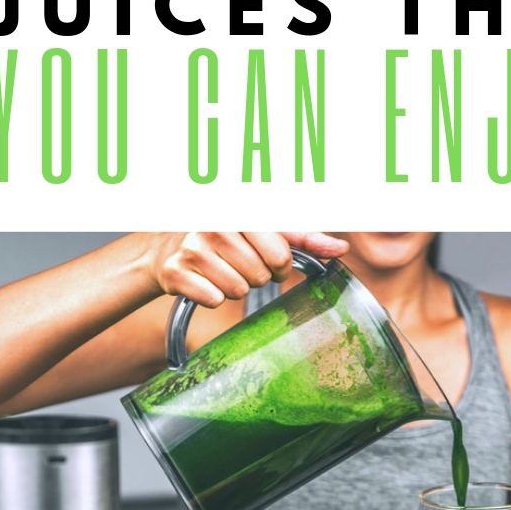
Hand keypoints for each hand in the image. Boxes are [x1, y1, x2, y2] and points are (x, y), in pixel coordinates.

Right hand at [144, 232, 348, 307]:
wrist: (168, 250)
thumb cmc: (225, 239)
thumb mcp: (263, 231)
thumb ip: (302, 238)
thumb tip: (341, 249)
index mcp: (241, 210)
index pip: (280, 253)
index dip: (280, 265)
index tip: (270, 260)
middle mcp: (215, 224)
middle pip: (261, 275)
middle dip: (258, 277)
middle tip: (242, 266)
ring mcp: (193, 247)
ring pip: (239, 290)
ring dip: (236, 287)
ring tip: (222, 271)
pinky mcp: (176, 271)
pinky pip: (214, 299)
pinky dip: (213, 297)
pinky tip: (205, 282)